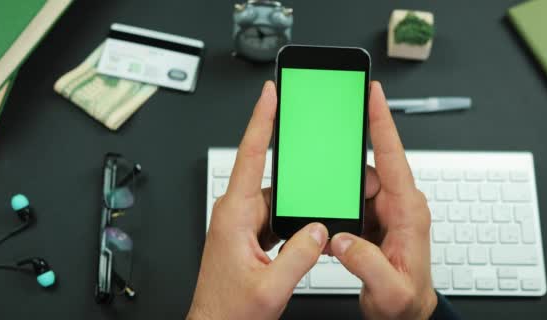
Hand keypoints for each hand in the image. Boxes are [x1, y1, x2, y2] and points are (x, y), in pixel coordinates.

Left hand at [187, 81, 327, 319]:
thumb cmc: (228, 311)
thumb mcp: (270, 287)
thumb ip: (298, 256)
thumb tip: (318, 229)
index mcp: (234, 215)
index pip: (251, 155)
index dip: (262, 120)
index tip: (270, 95)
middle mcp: (236, 213)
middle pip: (270, 174)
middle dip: (294, 161)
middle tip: (314, 145)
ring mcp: (242, 223)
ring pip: (277, 197)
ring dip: (296, 199)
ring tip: (318, 201)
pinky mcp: (250, 234)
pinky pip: (276, 214)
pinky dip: (293, 215)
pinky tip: (307, 224)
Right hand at [328, 82, 436, 319]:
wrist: (408, 313)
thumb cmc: (407, 301)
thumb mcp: (390, 289)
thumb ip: (365, 262)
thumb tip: (340, 237)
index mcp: (408, 212)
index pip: (393, 157)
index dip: (381, 122)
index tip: (373, 94)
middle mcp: (400, 205)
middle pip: (366, 171)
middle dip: (342, 181)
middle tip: (335, 205)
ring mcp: (387, 211)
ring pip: (355, 187)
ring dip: (339, 202)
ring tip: (337, 228)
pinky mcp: (375, 219)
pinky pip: (352, 202)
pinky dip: (339, 211)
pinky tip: (336, 233)